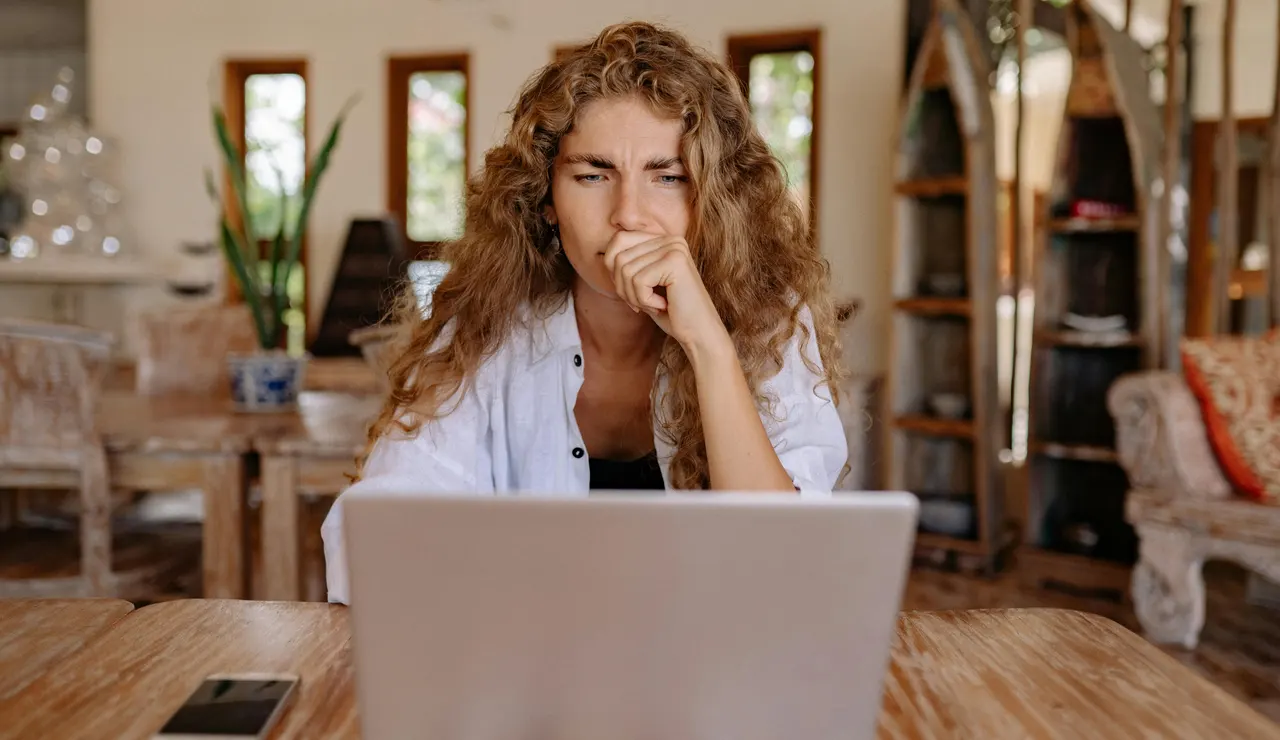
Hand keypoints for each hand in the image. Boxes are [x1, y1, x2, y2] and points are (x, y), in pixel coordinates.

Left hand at [602, 231, 730, 353]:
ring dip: (634, 296)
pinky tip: (663, 305)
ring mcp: (674, 248)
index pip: (618, 241)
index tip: (631, 292)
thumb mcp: (643, 284)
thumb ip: (627, 265)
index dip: (615, 271)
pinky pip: (638, 281)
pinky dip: (644, 300)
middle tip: (642, 303)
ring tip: (654, 305)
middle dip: (623, 287)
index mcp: (663, 240)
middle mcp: (670, 239)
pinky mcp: (675, 262)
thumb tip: (604, 255)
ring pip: (625, 270)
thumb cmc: (671, 312)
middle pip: (618, 256)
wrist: (699, 333)